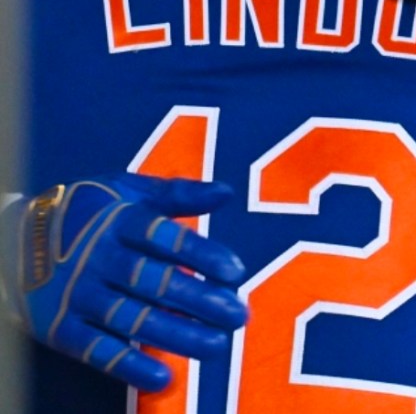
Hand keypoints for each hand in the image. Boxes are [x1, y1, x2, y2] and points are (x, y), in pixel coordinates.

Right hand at [1, 173, 247, 391]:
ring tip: (217, 346)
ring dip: (178, 335)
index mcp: (120, 221)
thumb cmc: (87, 211)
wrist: (11, 239)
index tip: (235, 271)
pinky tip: (164, 379)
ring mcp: (79, 296)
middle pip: (155, 282)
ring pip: (134, 319)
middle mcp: (100, 259)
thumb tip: (226, 192)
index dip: (201, 254)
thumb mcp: (127, 191)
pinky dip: (129, 366)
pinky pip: (98, 351)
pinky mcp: (61, 329)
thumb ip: (177, 194)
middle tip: (239, 315)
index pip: (165, 238)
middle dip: (201, 300)